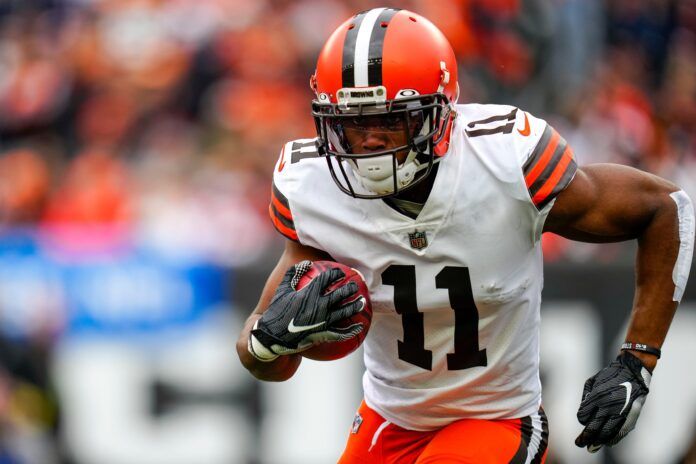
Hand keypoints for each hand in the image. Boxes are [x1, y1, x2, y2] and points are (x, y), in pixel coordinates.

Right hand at [248, 260, 364, 360]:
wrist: (273, 336)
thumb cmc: (276, 311)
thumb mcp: (282, 290)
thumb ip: (293, 274)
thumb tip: (306, 263)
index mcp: (309, 294)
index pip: (327, 279)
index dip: (335, 274)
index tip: (340, 273)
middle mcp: (319, 306)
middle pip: (341, 294)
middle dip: (350, 288)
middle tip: (355, 285)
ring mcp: (323, 321)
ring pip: (345, 312)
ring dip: (355, 306)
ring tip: (362, 302)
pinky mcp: (324, 334)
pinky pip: (342, 332)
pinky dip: (352, 329)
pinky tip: (359, 327)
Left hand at [575, 351, 651, 451]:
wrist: (632, 371)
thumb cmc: (609, 375)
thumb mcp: (592, 382)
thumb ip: (586, 398)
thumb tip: (584, 415)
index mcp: (597, 397)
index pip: (583, 416)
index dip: (582, 418)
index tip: (583, 418)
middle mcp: (608, 406)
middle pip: (593, 429)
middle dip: (585, 438)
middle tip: (579, 444)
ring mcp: (620, 412)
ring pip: (607, 433)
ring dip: (598, 442)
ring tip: (591, 448)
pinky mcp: (630, 416)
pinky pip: (620, 432)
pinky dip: (613, 439)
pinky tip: (607, 443)